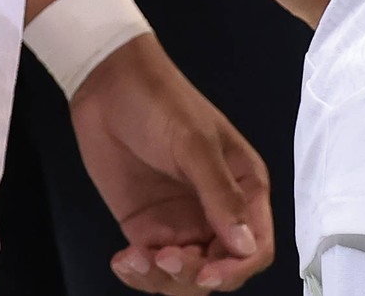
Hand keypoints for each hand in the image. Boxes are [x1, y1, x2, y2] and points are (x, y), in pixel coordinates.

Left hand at [66, 33, 273, 293]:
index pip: (255, 246)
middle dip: (193, 275)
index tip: (207, 274)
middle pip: (220, 268)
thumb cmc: (163, 104)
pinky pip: (150, 267)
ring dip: (161, 280)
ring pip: (184, 276)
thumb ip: (220, 196)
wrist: (108, 87)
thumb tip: (246, 246)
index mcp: (244, 187)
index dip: (237, 269)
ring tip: (134, 257)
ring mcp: (180, 221)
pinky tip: (122, 259)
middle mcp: (217, 211)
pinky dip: (137, 275)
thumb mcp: (195, 145)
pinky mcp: (146, 227)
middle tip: (163, 257)